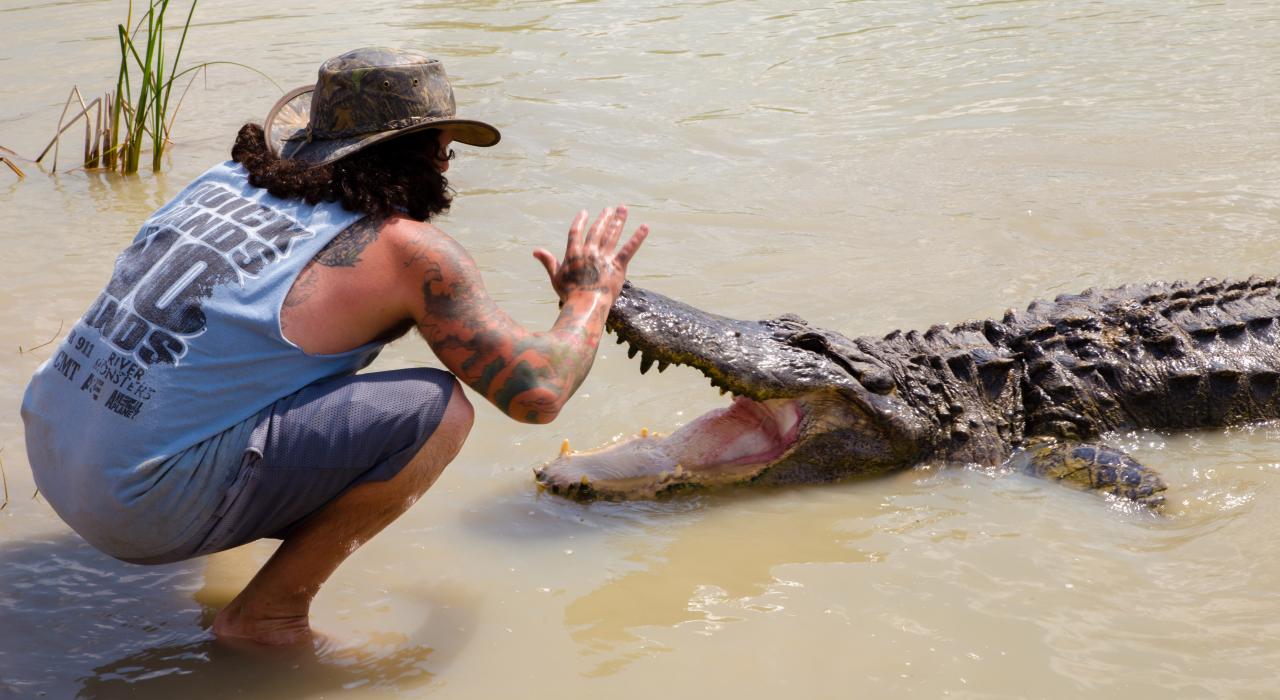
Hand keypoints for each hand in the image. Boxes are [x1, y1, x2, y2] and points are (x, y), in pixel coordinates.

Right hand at [533, 205, 648, 302]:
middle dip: (603, 218)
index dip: (580, 221)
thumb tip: (535, 250)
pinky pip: (629, 249)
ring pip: (612, 235)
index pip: (576, 232)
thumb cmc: (569, 294)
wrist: (586, 304)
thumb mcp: (556, 277)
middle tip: (609, 208)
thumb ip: (548, 261)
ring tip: (622, 208)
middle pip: (597, 230)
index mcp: (574, 253)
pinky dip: (638, 237)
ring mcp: (604, 257)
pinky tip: (645, 227)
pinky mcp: (618, 265)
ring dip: (618, 220)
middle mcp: (590, 252)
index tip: (584, 212)